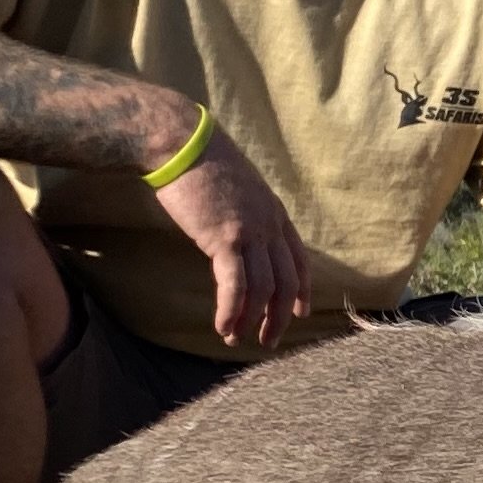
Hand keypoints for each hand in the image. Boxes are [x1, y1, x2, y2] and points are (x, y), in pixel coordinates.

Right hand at [155, 127, 312, 347]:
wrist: (181, 142)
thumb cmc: (201, 162)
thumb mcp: (237, 188)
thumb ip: (245, 212)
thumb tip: (237, 232)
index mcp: (275, 212)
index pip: (299, 259)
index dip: (301, 289)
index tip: (299, 312)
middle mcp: (269, 224)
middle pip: (285, 281)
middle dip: (278, 316)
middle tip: (267, 340)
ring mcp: (250, 232)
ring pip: (262, 289)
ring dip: (251, 320)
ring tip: (236, 339)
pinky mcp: (224, 239)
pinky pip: (235, 286)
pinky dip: (231, 311)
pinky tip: (222, 326)